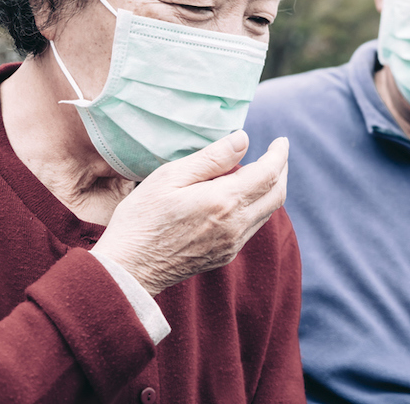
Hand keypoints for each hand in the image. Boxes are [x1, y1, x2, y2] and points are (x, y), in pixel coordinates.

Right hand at [92, 131, 288, 296]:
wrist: (128, 269)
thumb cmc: (142, 218)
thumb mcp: (170, 176)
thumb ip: (212, 158)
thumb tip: (243, 139)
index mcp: (224, 202)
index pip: (268, 174)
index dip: (279, 154)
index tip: (280, 140)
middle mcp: (236, 225)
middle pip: (277, 194)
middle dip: (281, 170)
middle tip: (276, 153)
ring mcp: (232, 244)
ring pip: (268, 212)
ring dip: (271, 189)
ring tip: (260, 170)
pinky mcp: (225, 256)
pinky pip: (253, 226)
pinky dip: (257, 206)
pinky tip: (241, 196)